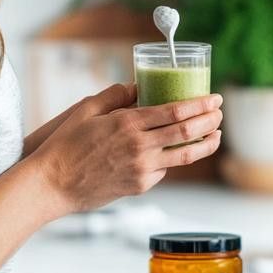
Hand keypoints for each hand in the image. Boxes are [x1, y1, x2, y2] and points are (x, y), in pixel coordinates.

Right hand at [28, 83, 223, 212]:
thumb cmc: (65, 145)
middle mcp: (140, 146)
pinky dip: (172, 158)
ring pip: (185, 155)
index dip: (200, 104)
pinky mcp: (140, 186)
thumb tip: (137, 86)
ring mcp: (142, 169)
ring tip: (217, 135)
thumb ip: (115, 95)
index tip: (214, 98)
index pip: (176, 111)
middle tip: (220, 112)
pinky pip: (164, 169)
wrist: (52, 184)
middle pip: (187, 131)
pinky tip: (177, 151)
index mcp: (128, 123)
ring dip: (206, 144)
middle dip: (210, 120)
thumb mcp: (87, 110)